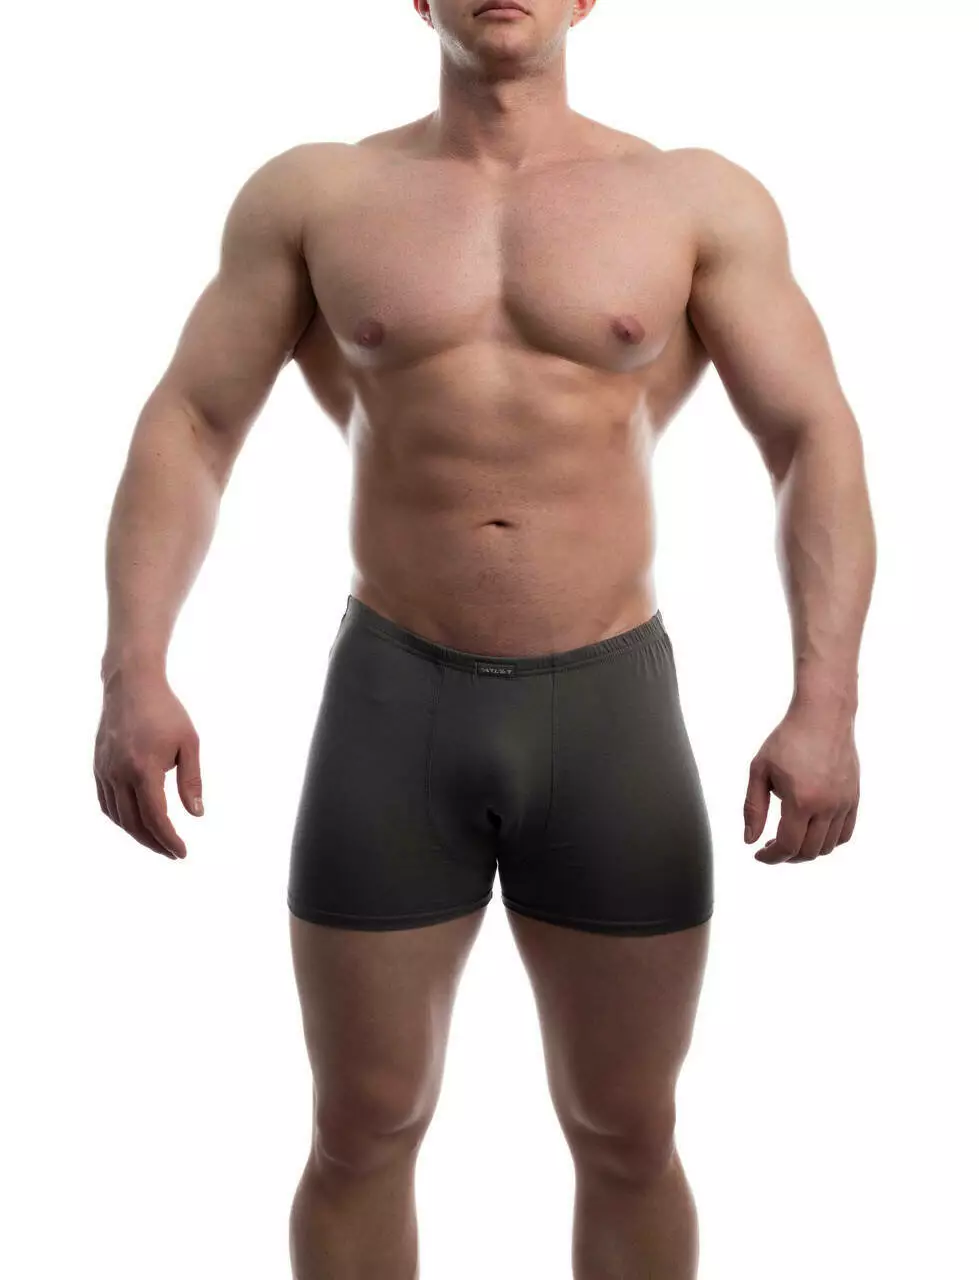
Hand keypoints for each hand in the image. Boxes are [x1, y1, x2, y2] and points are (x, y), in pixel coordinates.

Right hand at [94, 673, 203, 858]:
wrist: (131, 685)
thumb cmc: (165, 711)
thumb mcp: (188, 743)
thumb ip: (191, 780)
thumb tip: (196, 814)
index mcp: (144, 769)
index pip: (155, 817)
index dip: (169, 839)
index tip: (182, 852)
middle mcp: (119, 774)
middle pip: (134, 823)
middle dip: (154, 843)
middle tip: (173, 853)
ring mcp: (105, 770)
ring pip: (117, 816)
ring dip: (137, 834)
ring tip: (157, 841)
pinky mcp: (98, 766)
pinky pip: (106, 802)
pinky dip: (120, 818)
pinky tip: (135, 822)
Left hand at [743, 706, 859, 862]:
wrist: (823, 716)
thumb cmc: (787, 739)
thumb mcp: (760, 770)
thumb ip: (753, 808)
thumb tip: (750, 840)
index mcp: (801, 801)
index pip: (787, 846)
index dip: (771, 857)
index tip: (758, 855)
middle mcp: (827, 806)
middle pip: (808, 852)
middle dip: (787, 857)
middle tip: (771, 847)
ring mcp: (844, 803)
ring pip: (828, 846)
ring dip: (807, 851)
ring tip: (789, 838)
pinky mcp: (854, 798)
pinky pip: (845, 834)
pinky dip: (828, 842)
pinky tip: (811, 832)